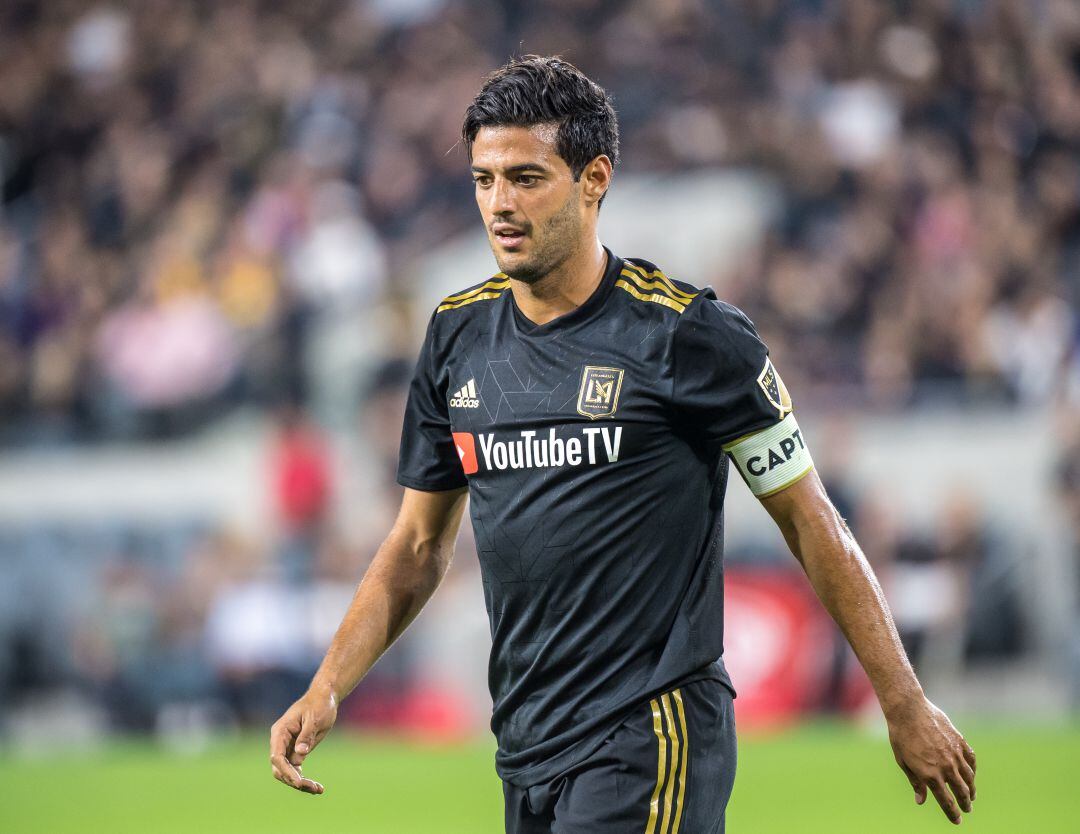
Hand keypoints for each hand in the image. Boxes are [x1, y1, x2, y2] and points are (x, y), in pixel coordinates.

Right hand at [269, 685, 338, 794]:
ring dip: (300, 783)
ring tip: (318, 789)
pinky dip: (303, 778)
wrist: (324, 697)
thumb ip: (306, 736)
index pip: (276, 756)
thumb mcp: (315, 719)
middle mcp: (280, 741)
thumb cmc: (319, 704)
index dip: (286, 771)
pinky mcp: (294, 751)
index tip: (299, 782)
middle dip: (293, 780)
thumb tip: (300, 754)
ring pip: (287, 771)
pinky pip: (295, 769)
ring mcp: (286, 747)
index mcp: (280, 731)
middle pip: (279, 768)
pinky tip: (317, 787)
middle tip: (313, 787)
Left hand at [887, 697, 975, 824]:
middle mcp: (946, 768)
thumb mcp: (903, 762)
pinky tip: (971, 774)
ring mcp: (955, 755)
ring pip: (969, 778)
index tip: (957, 821)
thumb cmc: (901, 736)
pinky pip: (971, 760)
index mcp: (930, 775)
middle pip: (961, 792)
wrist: (909, 710)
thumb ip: (915, 782)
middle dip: (965, 804)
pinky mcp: (960, 742)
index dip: (953, 814)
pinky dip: (972, 770)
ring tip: (971, 795)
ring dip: (971, 789)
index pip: (946, 802)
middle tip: (967, 809)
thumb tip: (921, 800)